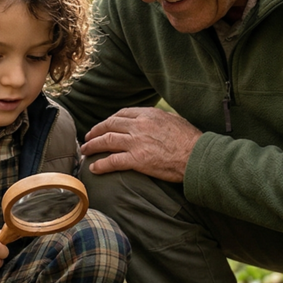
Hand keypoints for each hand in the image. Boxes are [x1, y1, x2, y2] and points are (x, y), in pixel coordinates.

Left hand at [81, 107, 202, 181]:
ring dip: (92, 146)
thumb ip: (159, 119)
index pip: (121, 114)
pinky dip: (100, 164)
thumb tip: (154, 120)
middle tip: (88, 137)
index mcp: (148, 114)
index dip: (109, 120)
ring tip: (85, 151)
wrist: (197, 156)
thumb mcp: (175, 120)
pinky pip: (112, 161)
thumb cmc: (191, 140)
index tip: (103, 126)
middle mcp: (139, 125)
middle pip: (109, 125)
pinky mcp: (137, 160)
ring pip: (106, 141)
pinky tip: (94, 168)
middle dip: (95, 131)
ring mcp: (137, 142)